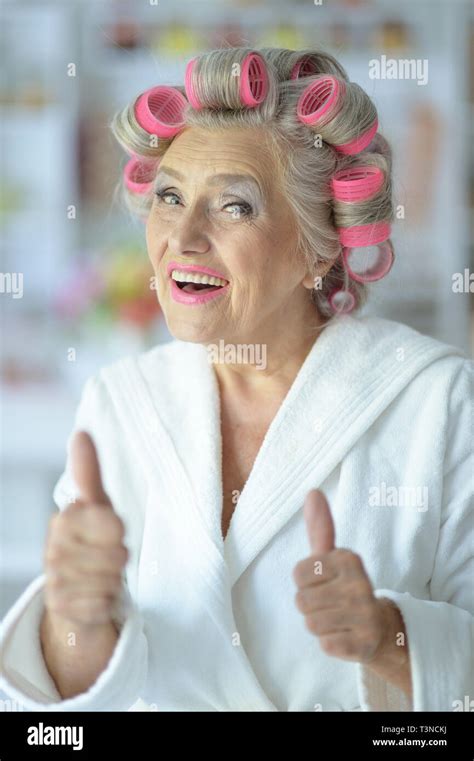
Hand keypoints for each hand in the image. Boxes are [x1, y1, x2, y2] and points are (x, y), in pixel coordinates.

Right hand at [43, 431, 128, 628]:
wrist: (75, 591)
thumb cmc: (91, 541)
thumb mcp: (96, 505)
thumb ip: (89, 471)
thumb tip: (81, 432)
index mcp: (65, 519)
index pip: (114, 526)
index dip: (120, 532)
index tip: (110, 532)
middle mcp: (54, 549)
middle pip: (117, 556)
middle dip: (119, 559)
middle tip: (106, 558)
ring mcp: (55, 579)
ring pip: (111, 581)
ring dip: (113, 581)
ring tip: (100, 576)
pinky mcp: (59, 607)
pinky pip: (102, 605)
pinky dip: (105, 603)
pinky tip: (94, 597)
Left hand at [293, 490, 391, 663]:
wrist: (383, 628)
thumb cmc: (347, 587)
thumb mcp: (334, 556)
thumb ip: (320, 527)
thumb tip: (312, 491)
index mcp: (349, 559)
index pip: (299, 573)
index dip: (307, 581)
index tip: (326, 581)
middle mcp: (360, 585)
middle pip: (301, 600)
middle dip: (311, 605)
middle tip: (332, 603)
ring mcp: (364, 616)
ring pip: (311, 623)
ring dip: (320, 624)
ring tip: (339, 619)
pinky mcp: (363, 644)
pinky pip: (324, 644)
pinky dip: (331, 642)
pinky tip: (346, 635)